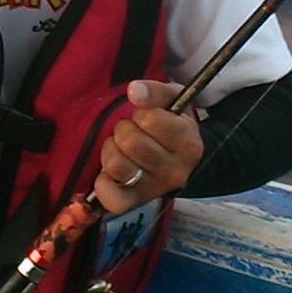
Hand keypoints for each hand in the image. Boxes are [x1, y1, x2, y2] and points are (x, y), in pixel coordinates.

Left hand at [93, 80, 202, 215]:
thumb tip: (134, 91)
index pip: (150, 120)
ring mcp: (155, 189)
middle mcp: (175, 171)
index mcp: (188, 143)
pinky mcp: (136, 202)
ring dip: (111, 150)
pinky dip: (103, 183)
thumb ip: (155, 91)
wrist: (183, 160)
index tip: (146, 118)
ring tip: (121, 148)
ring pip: (116, 165)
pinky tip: (109, 173)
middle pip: (130, 142)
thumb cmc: (173, 125)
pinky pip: (111, 198)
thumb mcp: (173, 100)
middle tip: (132, 132)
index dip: (142, 113)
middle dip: (124, 130)